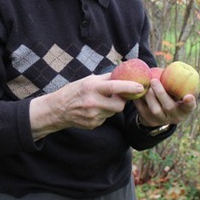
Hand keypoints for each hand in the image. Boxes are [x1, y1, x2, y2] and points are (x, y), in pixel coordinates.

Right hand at [29, 73, 145, 139]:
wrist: (59, 109)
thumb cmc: (75, 91)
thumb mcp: (89, 80)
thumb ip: (106, 79)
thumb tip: (124, 74)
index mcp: (92, 88)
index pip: (114, 87)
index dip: (129, 87)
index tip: (141, 87)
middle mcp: (93, 102)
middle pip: (119, 105)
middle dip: (121, 101)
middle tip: (118, 96)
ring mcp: (93, 115)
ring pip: (113, 112)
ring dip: (111, 107)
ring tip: (101, 102)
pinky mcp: (93, 124)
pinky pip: (105, 118)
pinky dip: (104, 113)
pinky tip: (94, 109)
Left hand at [132, 78, 196, 127]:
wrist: (160, 114)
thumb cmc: (171, 96)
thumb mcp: (177, 93)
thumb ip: (177, 84)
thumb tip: (175, 66)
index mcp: (184, 109)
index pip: (189, 107)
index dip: (189, 102)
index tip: (188, 96)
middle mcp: (174, 117)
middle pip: (169, 107)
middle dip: (161, 93)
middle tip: (154, 80)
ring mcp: (162, 120)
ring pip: (155, 110)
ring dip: (149, 96)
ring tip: (145, 84)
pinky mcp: (149, 121)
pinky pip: (143, 110)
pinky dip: (139, 100)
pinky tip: (137, 90)